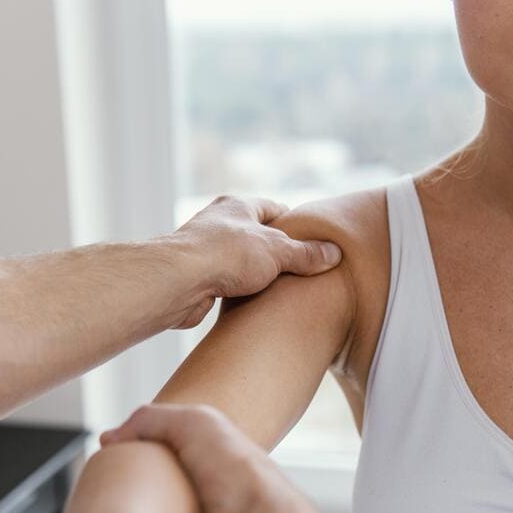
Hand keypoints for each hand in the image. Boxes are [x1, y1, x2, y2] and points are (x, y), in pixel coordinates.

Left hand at [162, 195, 341, 326]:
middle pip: (259, 238)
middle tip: (303, 274)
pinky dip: (243, 294)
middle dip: (279, 256)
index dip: (297, 228)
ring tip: (283, 293)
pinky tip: (256, 306)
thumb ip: (306, 254)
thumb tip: (334, 254)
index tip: (314, 247)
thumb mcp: (277, 251)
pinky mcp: (199, 279)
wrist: (178, 283)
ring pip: (243, 264)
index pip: (275, 210)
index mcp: (238, 206)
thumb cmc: (224, 255)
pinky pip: (230, 284)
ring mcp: (207, 251)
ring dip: (260, 277)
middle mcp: (220, 224)